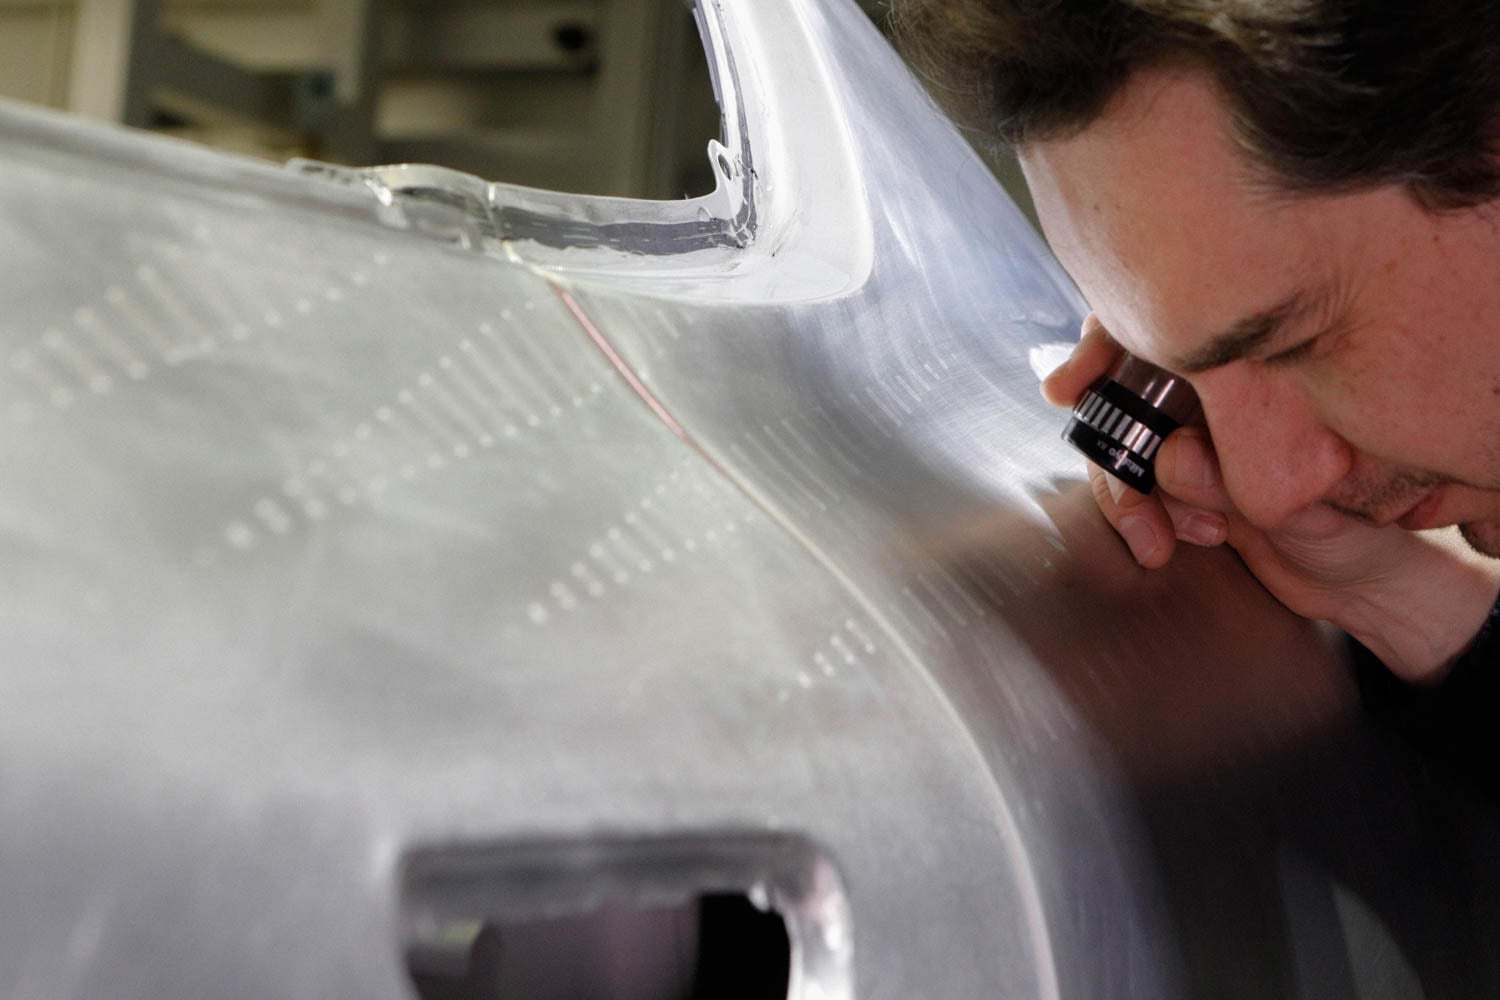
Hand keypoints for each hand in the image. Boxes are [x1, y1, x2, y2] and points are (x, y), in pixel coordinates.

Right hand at [1043, 314, 1499, 680]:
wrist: (1364, 584)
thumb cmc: (1358, 533)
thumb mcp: (1303, 509)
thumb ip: (1234, 480)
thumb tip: (1169, 458)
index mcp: (1257, 373)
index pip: (1163, 334)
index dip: (1106, 348)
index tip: (1071, 387)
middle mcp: (1220, 393)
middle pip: (1125, 389)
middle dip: (1113, 452)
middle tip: (1134, 514)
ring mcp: (1198, 432)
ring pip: (1122, 441)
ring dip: (1127, 494)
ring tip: (1164, 539)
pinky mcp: (1184, 473)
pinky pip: (1133, 478)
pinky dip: (1137, 511)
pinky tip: (1170, 540)